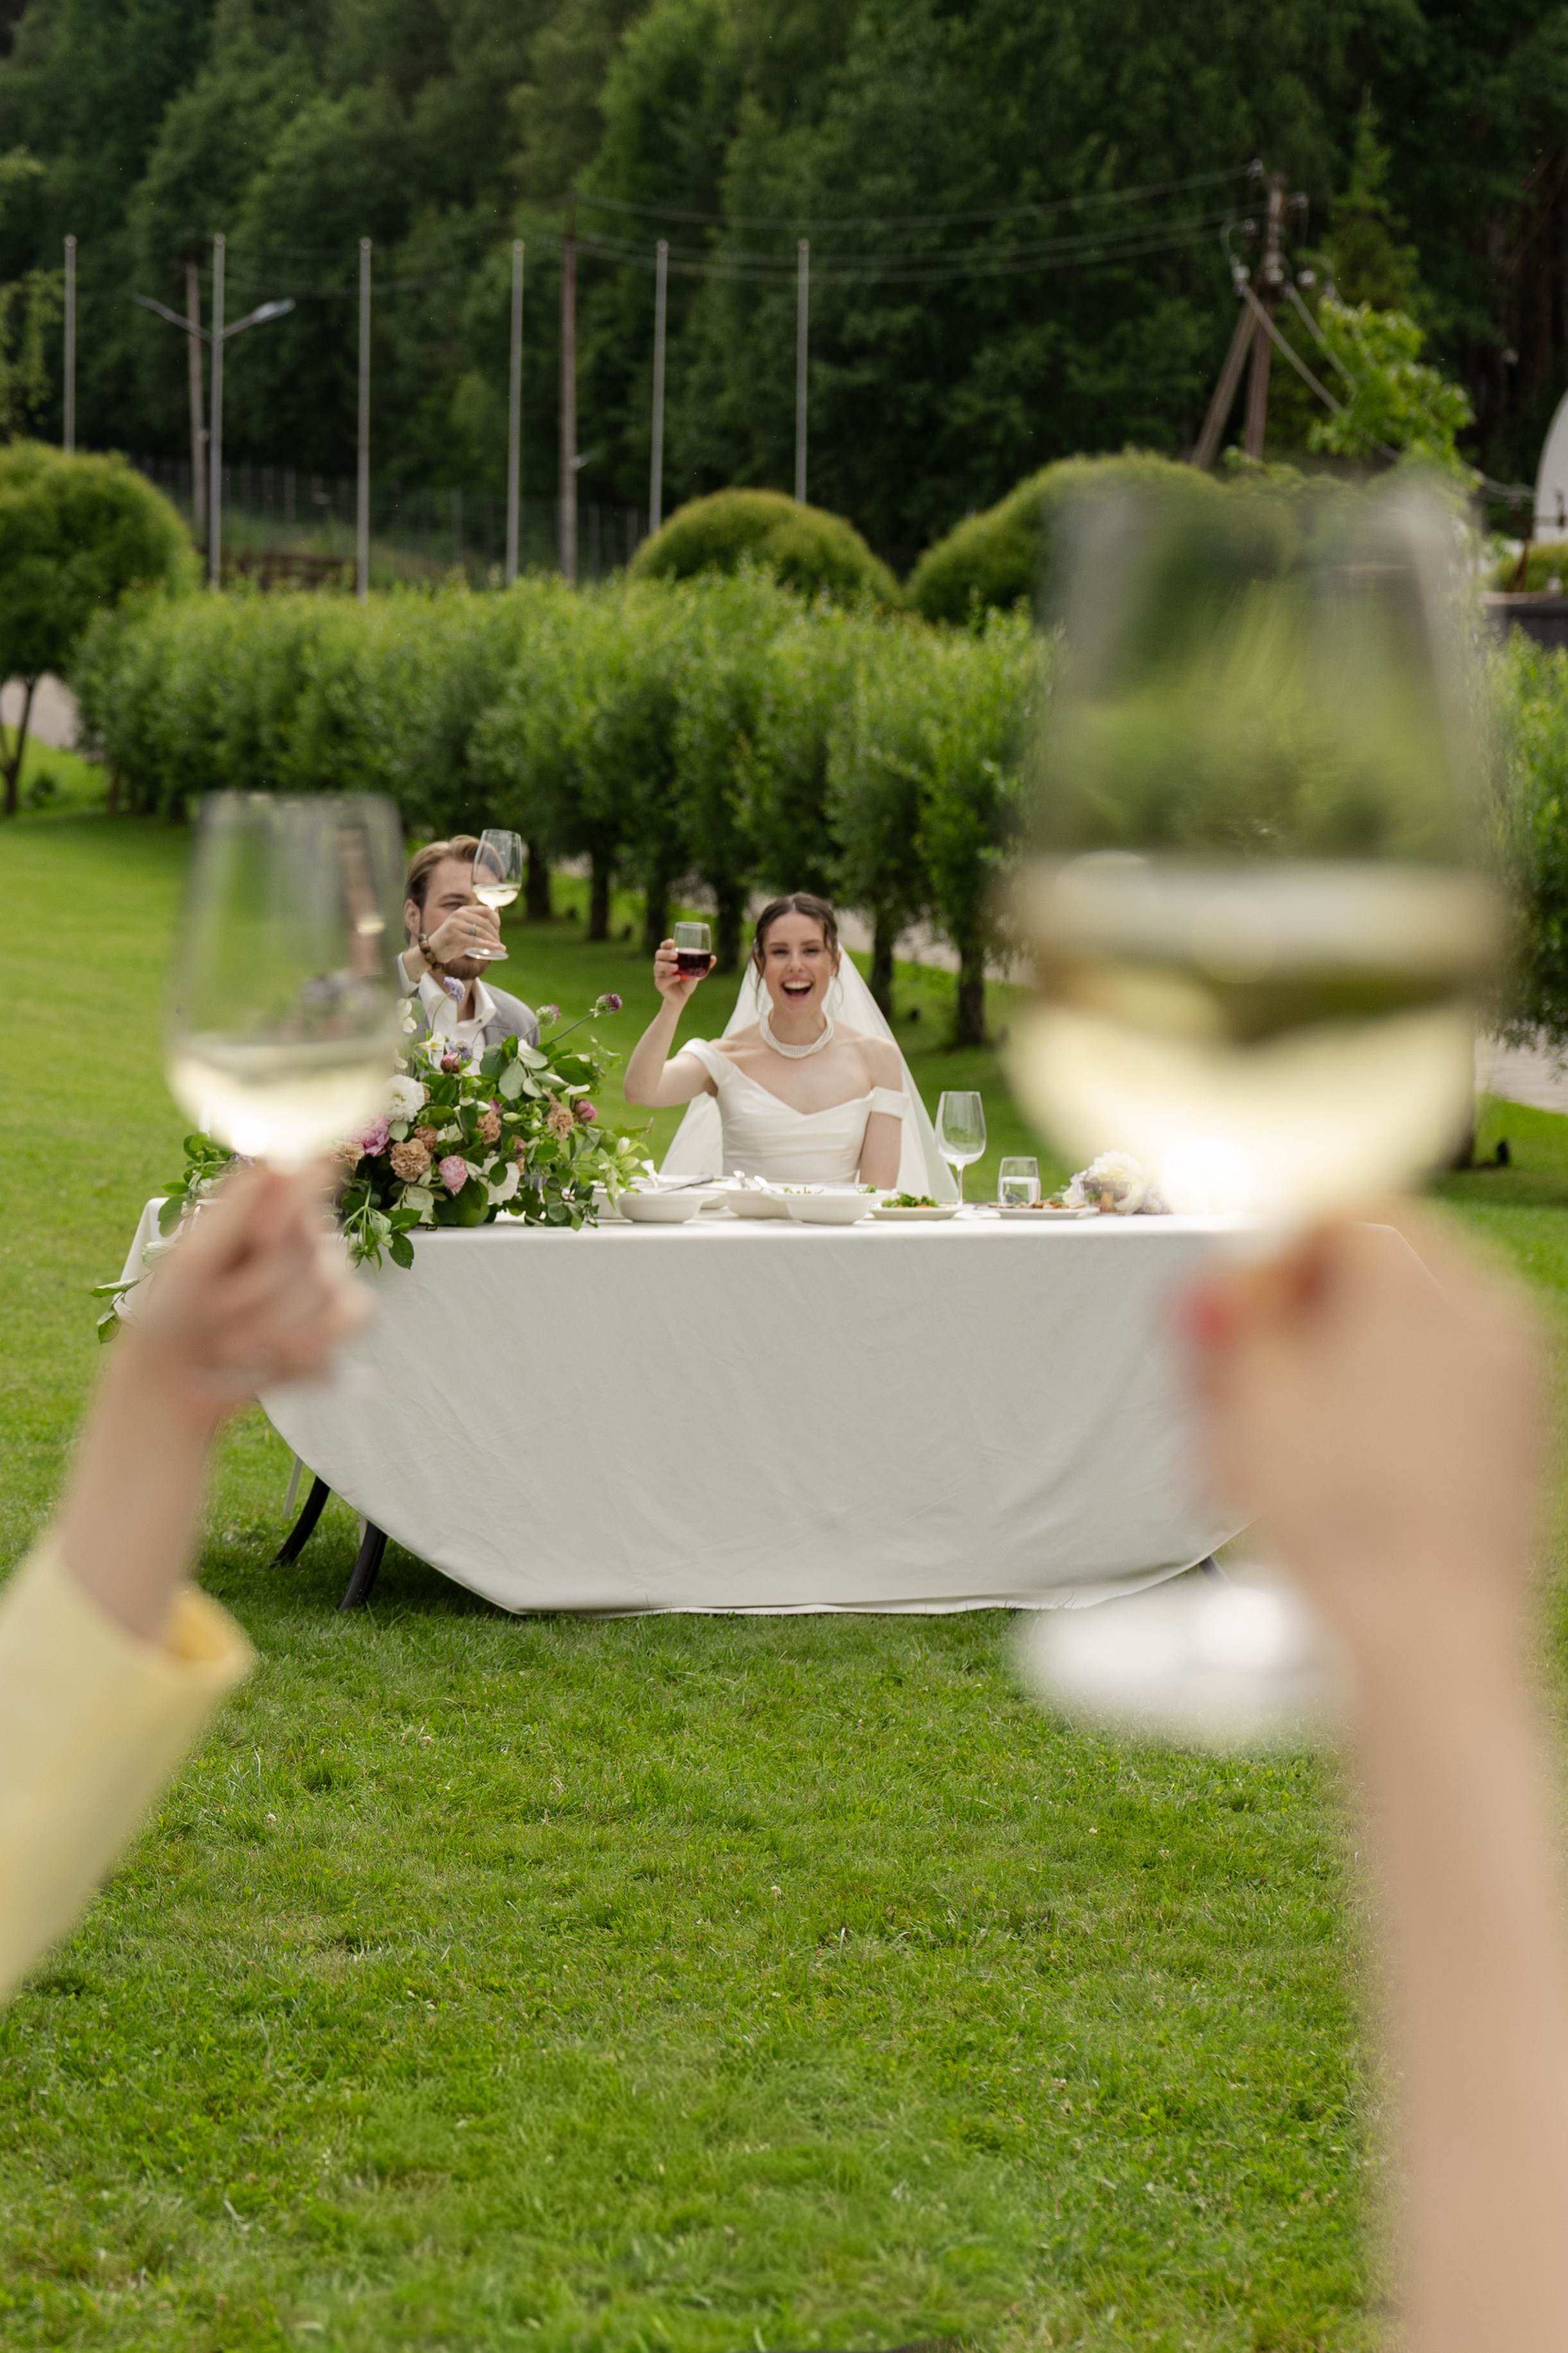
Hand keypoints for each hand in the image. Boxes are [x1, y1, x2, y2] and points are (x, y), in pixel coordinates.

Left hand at [127, 1162, 368, 1429]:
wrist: (174, 1382)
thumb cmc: (171, 1312)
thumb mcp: (192, 1256)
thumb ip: (238, 1205)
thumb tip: (281, 1157)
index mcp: (262, 1205)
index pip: (308, 1171)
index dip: (292, 1202)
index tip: (261, 1236)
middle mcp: (301, 1232)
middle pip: (313, 1244)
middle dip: (256, 1290)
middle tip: (214, 1311)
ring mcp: (326, 1274)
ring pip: (331, 1286)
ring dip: (272, 1327)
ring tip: (233, 1344)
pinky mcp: (341, 1316)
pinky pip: (355, 1315)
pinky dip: (314, 1343)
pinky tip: (279, 1358)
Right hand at [425, 903, 500, 964]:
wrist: (433, 950)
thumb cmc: (452, 942)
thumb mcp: (465, 930)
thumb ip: (477, 927)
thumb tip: (496, 930)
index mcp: (463, 910)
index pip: (485, 910)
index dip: (496, 919)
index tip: (498, 929)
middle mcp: (459, 914)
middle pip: (485, 921)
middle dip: (495, 933)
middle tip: (499, 943)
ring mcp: (456, 924)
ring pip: (481, 931)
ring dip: (493, 940)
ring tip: (500, 947)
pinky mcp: (455, 935)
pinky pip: (476, 940)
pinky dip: (487, 945)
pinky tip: (495, 949)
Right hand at [652, 937, 712, 1005]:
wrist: (683, 996)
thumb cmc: (688, 980)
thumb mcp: (697, 972)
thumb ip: (704, 966)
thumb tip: (713, 958)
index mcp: (669, 957)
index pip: (664, 947)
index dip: (666, 943)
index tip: (672, 942)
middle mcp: (662, 964)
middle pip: (659, 954)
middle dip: (666, 953)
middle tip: (676, 955)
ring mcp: (659, 974)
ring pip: (658, 966)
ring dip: (667, 965)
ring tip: (676, 967)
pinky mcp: (659, 984)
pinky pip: (662, 980)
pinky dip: (670, 978)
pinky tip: (677, 977)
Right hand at [1187, 1211, 1543, 1669]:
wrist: (1426, 1643)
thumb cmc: (1344, 1528)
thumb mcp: (1246, 1392)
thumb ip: (1231, 1310)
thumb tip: (1226, 1273)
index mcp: (1429, 1282)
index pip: (1342, 1210)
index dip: (1265, 1254)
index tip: (1224, 1306)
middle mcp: (1488, 1316)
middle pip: (1370, 1276)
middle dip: (1285, 1323)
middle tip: (1228, 1378)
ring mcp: (1512, 1383)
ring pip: (1392, 1341)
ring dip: (1317, 1376)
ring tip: (1257, 1447)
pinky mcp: (1511, 1445)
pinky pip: (1426, 1396)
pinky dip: (1365, 1417)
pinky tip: (1311, 1480)